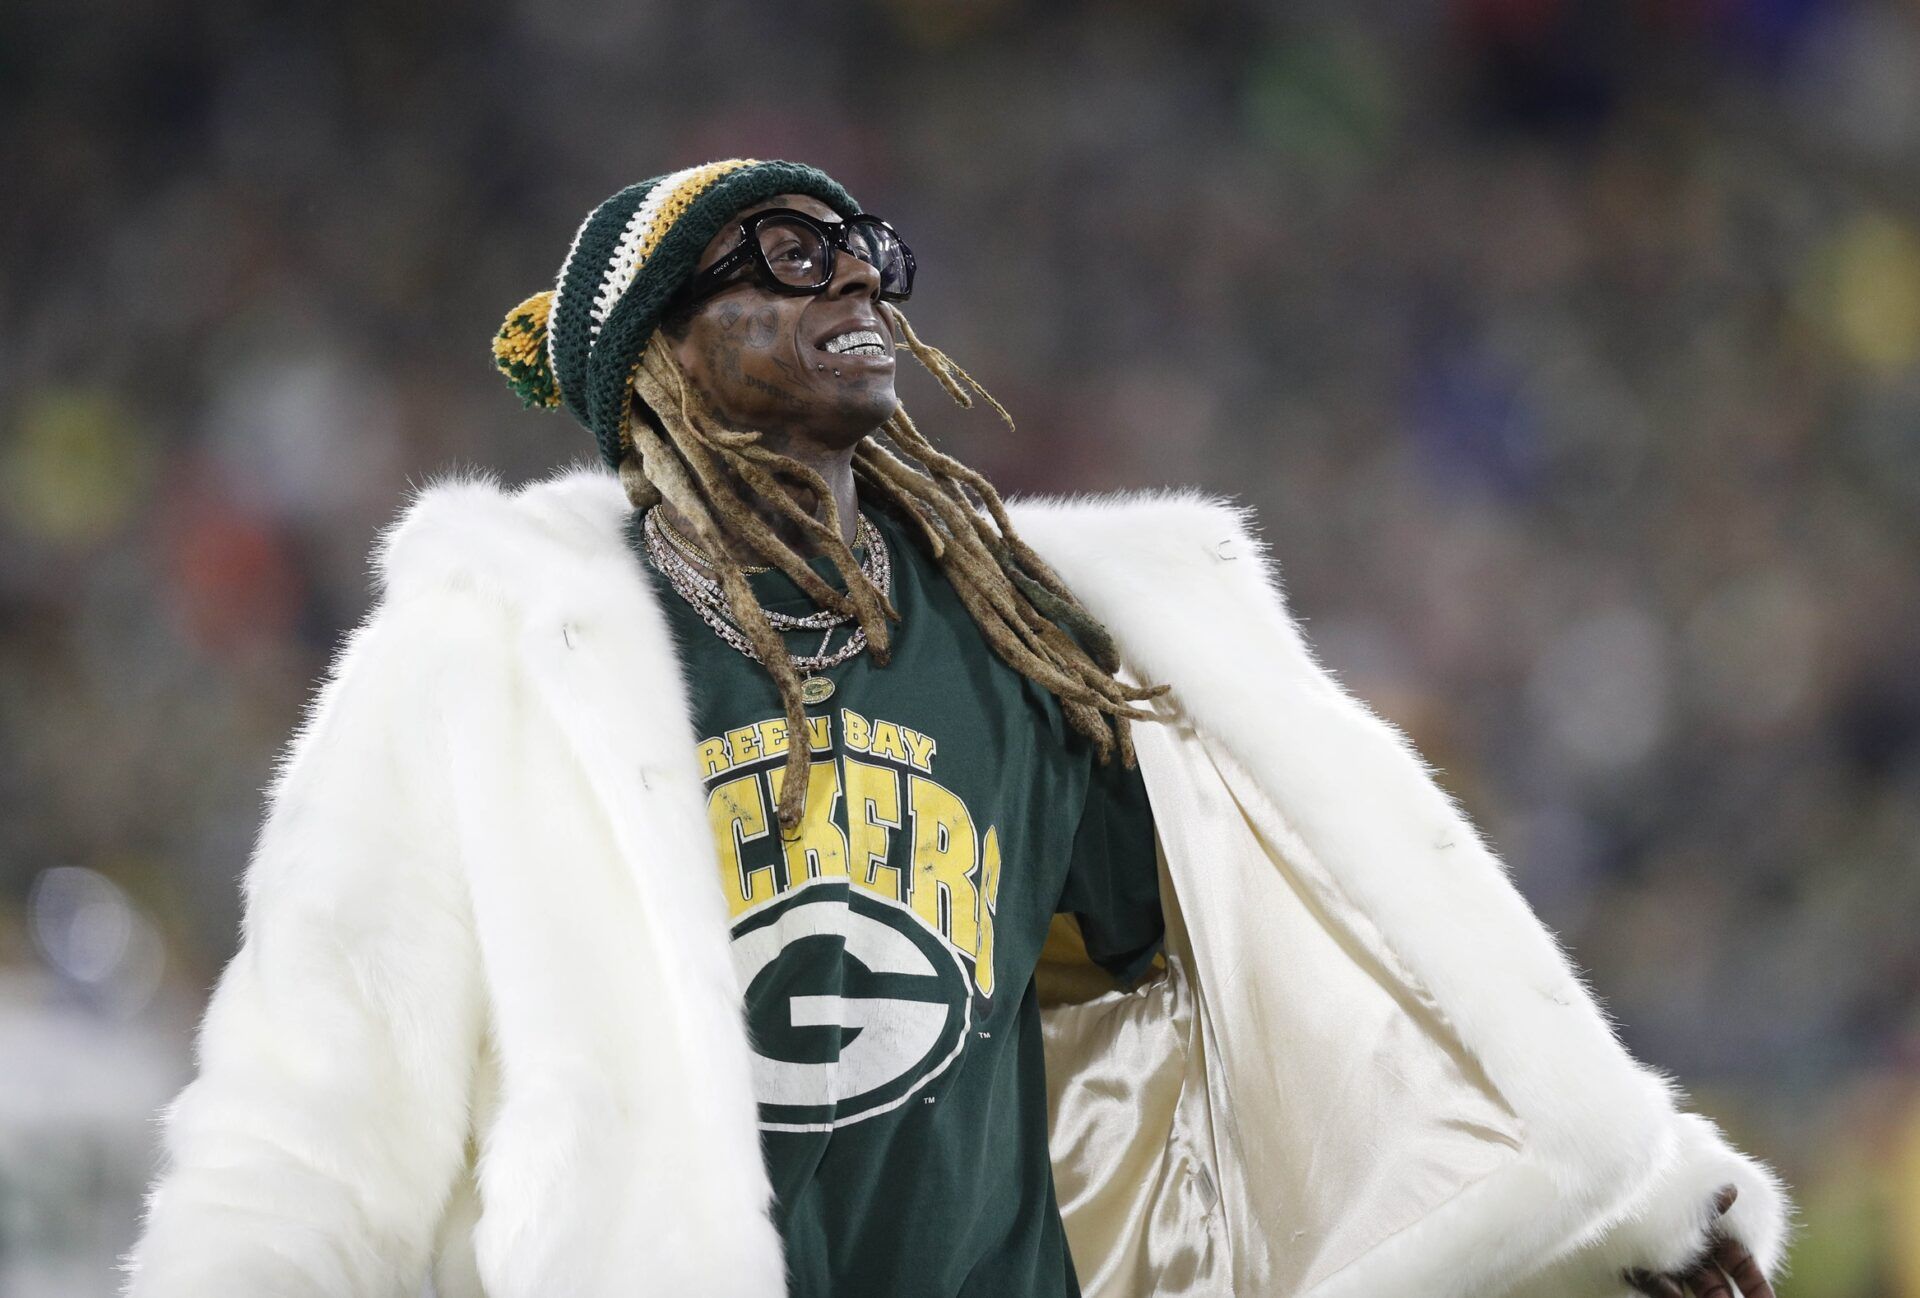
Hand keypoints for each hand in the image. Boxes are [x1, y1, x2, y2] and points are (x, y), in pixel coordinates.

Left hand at [1625, 1186, 1774, 1297]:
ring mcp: (1673, 1269)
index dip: (1757, 1287)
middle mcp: (1695, 1256)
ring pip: (1700, 1291)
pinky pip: (1664, 1290)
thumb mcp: (1681, 1207)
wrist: (1608, 1201)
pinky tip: (1676, 1293)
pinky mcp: (1648, 1276)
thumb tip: (1732, 1189)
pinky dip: (1670, 1293)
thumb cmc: (1654, 1201)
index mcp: (1711, 1238)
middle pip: (1721, 1287)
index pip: (1743, 1268)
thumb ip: (1705, 1205)